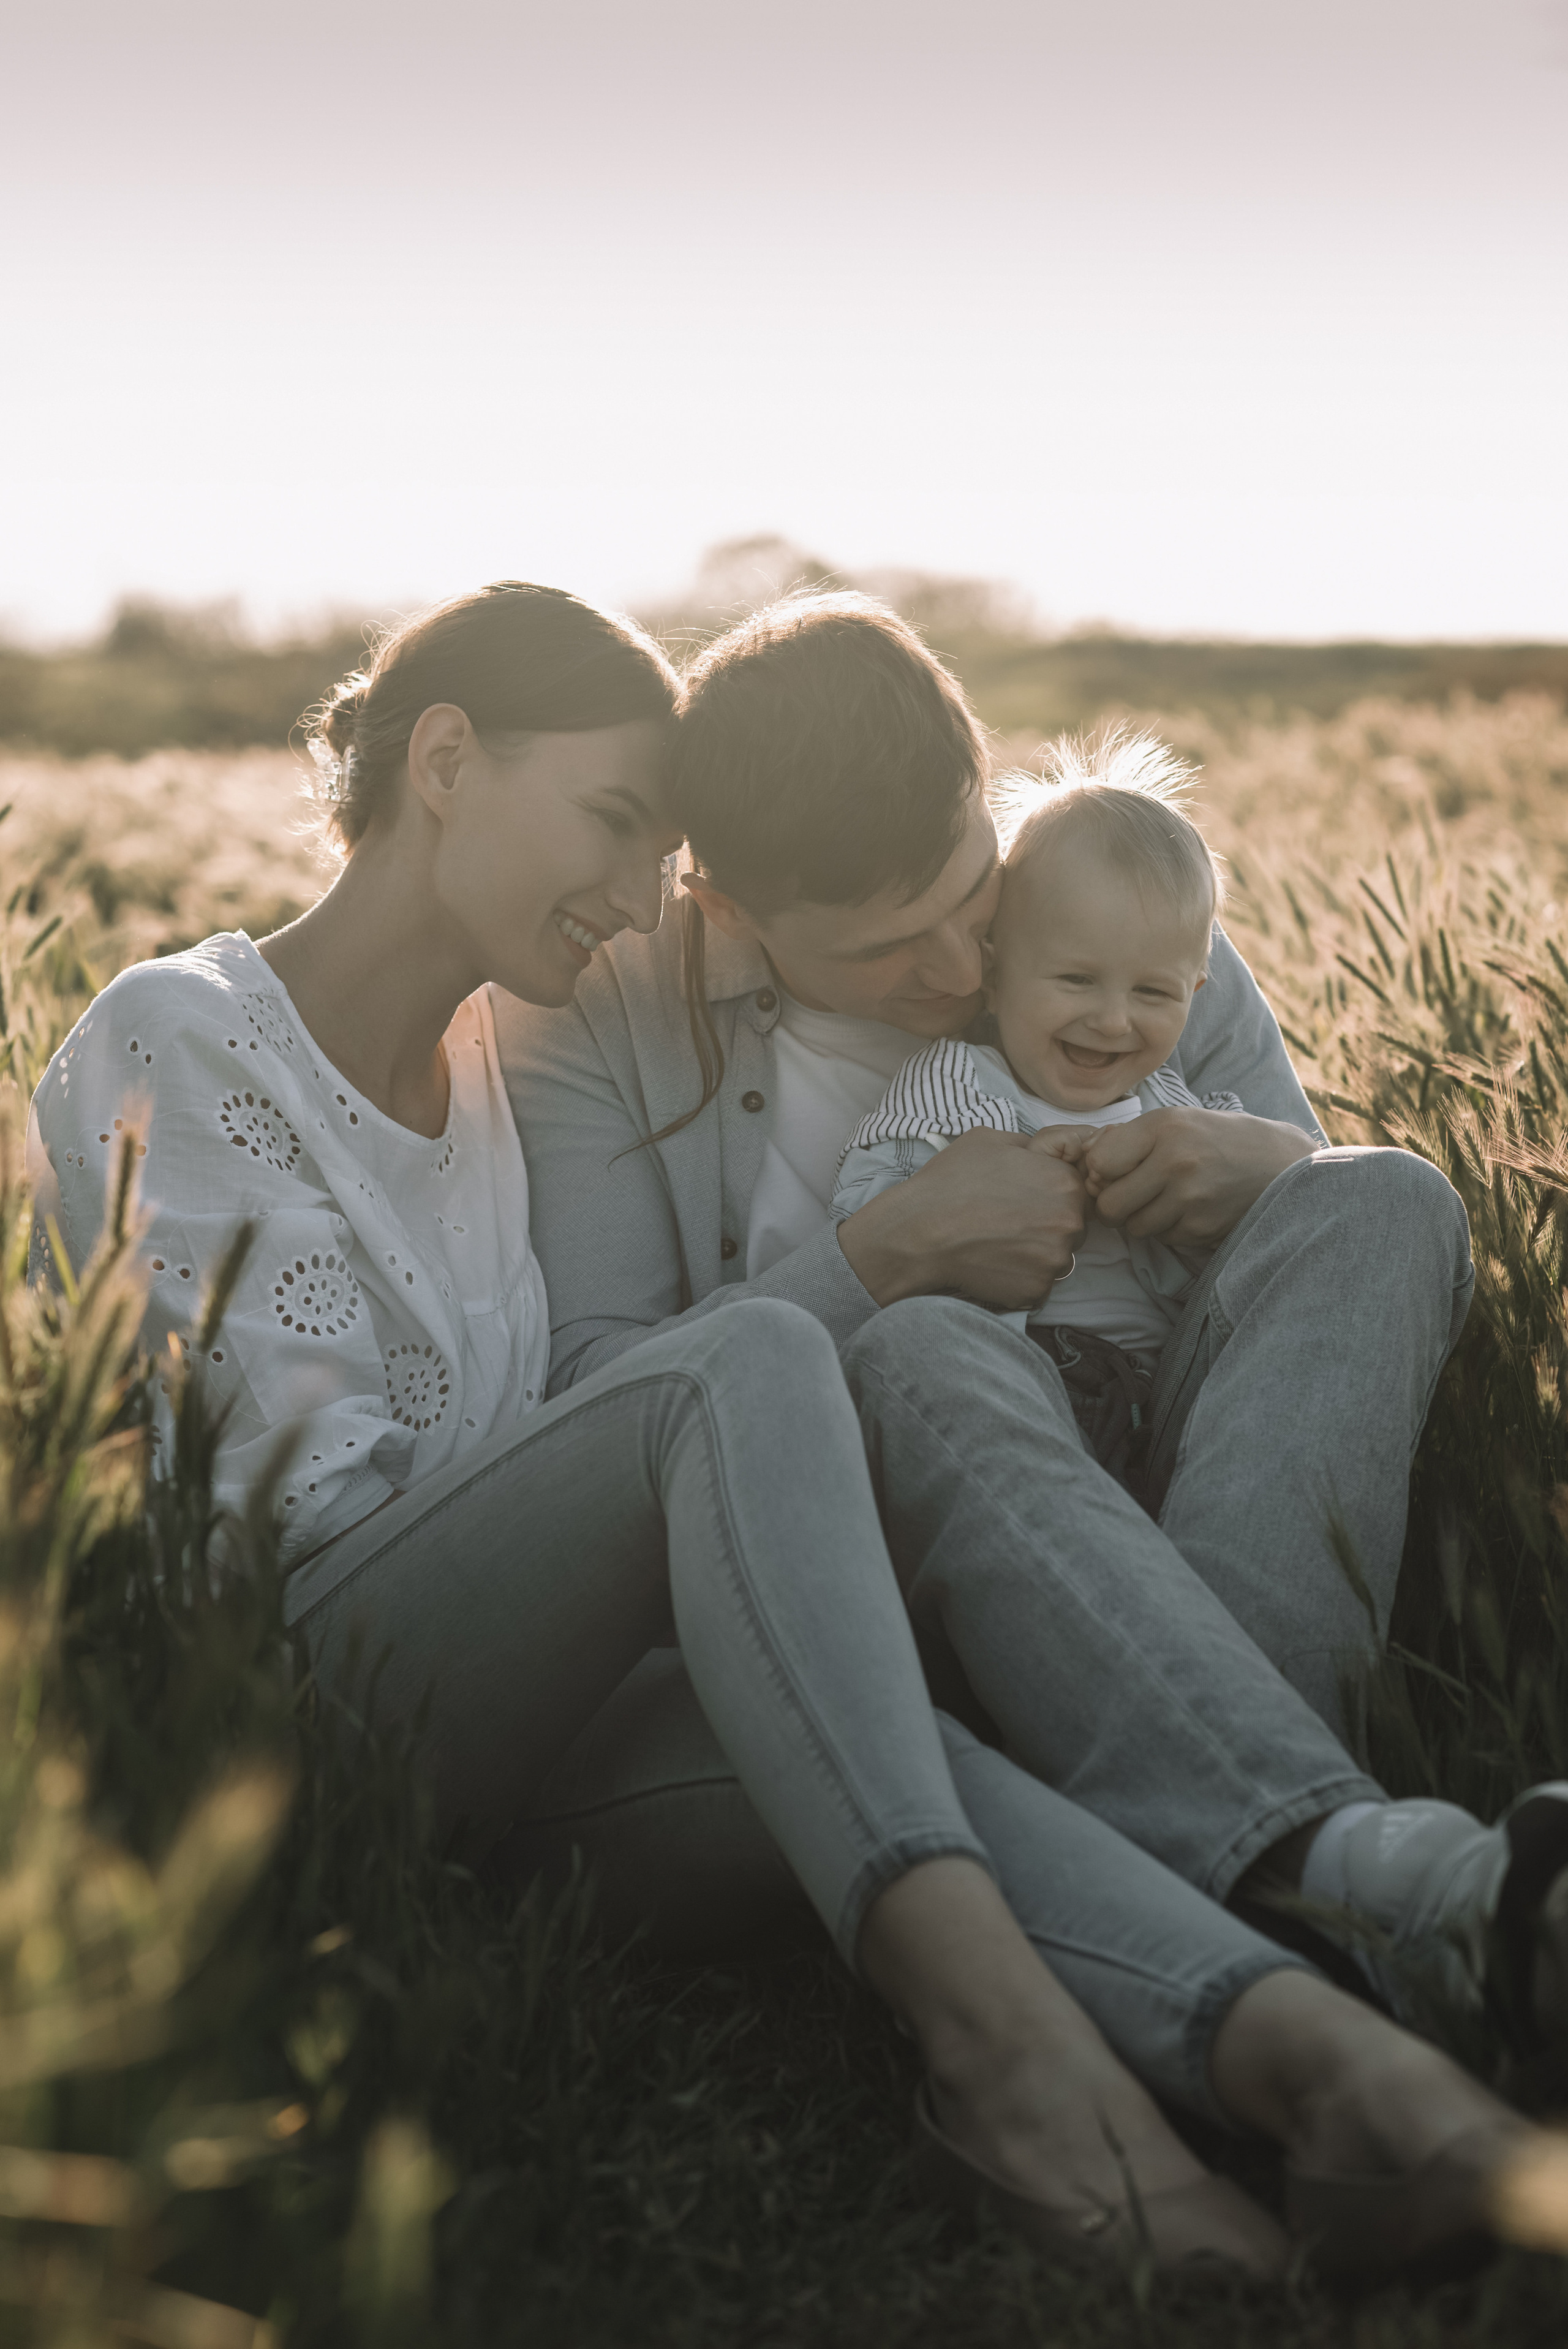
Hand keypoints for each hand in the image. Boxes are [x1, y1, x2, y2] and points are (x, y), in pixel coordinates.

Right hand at [838, 1127, 1087, 1308]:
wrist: (919, 1232)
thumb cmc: (951, 1183)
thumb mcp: (992, 1140)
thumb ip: (1035, 1145)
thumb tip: (1053, 1152)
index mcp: (1065, 1182)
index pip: (1078, 1189)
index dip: (1050, 1192)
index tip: (1023, 1197)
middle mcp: (1070, 1223)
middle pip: (1072, 1226)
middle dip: (1048, 1224)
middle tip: (1007, 1221)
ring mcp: (1055, 1261)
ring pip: (1057, 1257)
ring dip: (1035, 1253)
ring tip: (997, 1243)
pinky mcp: (1037, 1291)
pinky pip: (1038, 1285)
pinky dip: (1020, 1278)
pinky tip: (993, 1264)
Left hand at [1081, 1108, 1313, 1244]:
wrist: (1280, 1163)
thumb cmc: (1217, 1139)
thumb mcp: (1176, 1121)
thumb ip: (1128, 1139)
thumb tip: (1085, 1165)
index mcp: (1163, 1127)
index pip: (1099, 1162)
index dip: (1100, 1172)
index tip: (1114, 1171)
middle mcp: (1175, 1162)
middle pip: (1110, 1204)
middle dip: (1113, 1205)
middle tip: (1129, 1196)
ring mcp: (1190, 1198)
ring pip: (1134, 1227)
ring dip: (1141, 1219)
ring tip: (1164, 1200)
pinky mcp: (1202, 1227)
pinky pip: (1163, 1239)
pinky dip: (1168, 1229)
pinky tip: (1187, 1210)